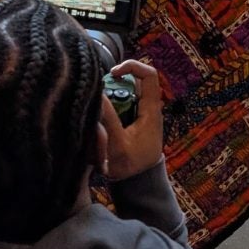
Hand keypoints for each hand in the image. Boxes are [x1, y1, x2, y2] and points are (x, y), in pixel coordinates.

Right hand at [99, 59, 164, 181]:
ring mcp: (141, 113)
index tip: (112, 73)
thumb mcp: (118, 145)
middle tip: (98, 94)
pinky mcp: (133, 119)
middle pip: (132, 81)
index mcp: (151, 110)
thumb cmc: (131, 166)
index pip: (149, 75)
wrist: (139, 183)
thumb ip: (108, 119)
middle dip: (114, 83)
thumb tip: (98, 93)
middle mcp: (148, 107)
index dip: (132, 66)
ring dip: (110, 95)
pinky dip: (109, 105)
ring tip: (96, 108)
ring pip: (125, 92)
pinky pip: (120, 103)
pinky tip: (98, 118)